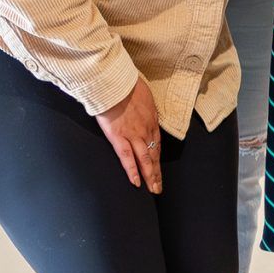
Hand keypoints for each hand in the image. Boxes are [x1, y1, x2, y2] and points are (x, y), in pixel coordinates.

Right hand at [95, 79, 164, 193]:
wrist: (114, 83)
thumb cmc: (126, 86)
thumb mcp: (144, 96)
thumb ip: (144, 107)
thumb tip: (143, 110)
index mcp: (151, 120)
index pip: (156, 144)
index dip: (157, 157)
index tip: (158, 168)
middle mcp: (146, 130)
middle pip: (153, 155)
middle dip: (156, 172)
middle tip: (159, 187)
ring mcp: (133, 134)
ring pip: (145, 159)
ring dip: (150, 176)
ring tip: (153, 189)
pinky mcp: (118, 137)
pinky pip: (126, 157)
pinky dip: (132, 170)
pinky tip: (136, 182)